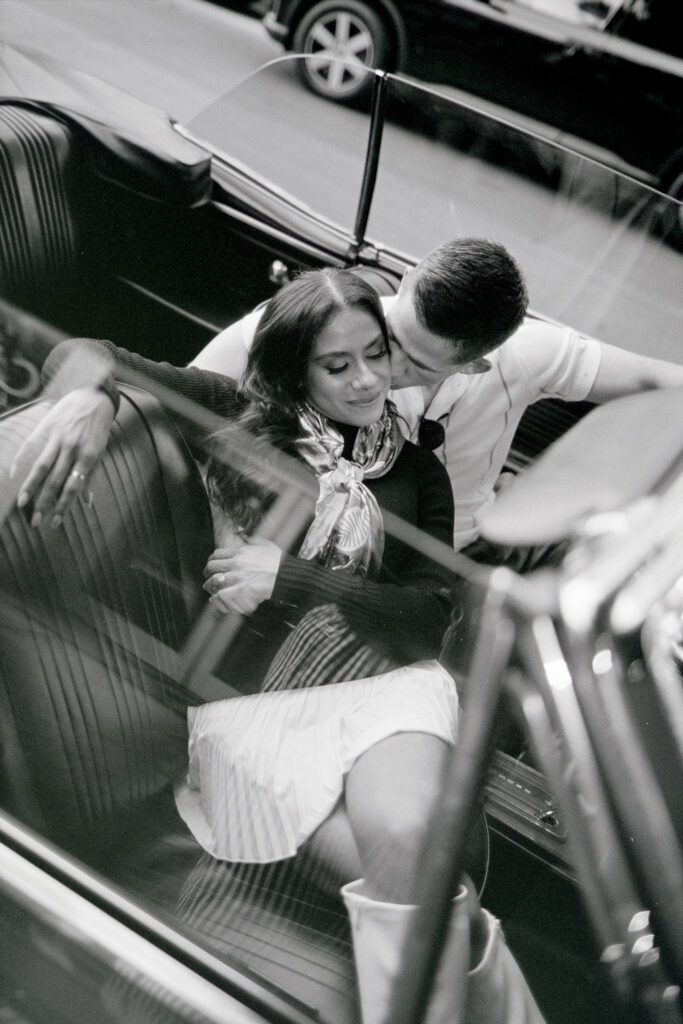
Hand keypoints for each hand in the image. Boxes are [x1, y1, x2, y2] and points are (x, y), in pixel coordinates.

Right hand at [10, 388, 115, 527]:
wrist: (92, 396)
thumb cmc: (97, 428)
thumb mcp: (99, 452)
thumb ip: (91, 477)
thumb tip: (87, 503)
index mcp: (87, 456)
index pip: (72, 487)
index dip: (63, 506)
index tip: (55, 523)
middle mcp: (71, 448)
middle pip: (54, 481)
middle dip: (44, 503)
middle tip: (35, 521)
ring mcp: (57, 438)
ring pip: (41, 466)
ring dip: (30, 487)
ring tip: (22, 503)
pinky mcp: (45, 428)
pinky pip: (30, 446)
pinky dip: (20, 461)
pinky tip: (13, 475)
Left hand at [204, 536, 282, 615]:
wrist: (287, 574)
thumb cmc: (279, 561)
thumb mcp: (267, 544)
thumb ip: (254, 540)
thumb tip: (246, 535)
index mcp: (241, 552)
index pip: (218, 554)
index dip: (212, 560)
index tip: (212, 566)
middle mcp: (237, 563)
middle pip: (212, 566)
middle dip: (208, 572)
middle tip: (208, 577)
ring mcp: (238, 576)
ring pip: (214, 580)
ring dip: (210, 586)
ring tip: (210, 589)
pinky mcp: (242, 589)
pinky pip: (222, 593)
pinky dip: (217, 597)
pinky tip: (217, 599)